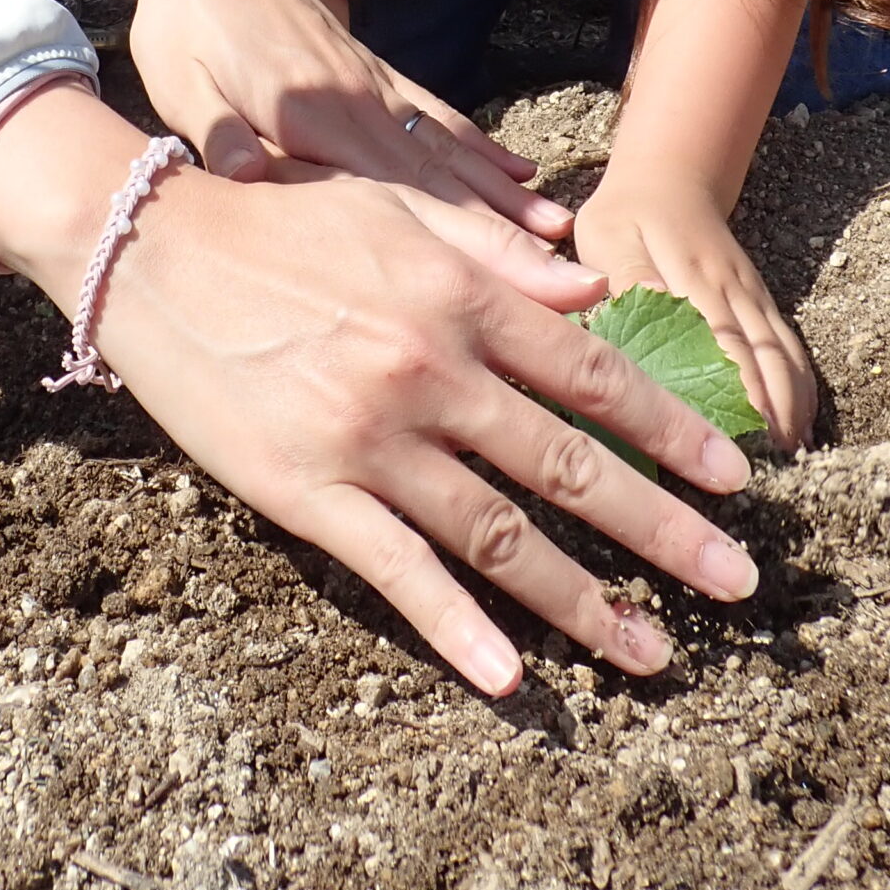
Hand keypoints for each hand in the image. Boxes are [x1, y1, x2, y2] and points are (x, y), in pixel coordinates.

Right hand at [0, 90, 761, 694]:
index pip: (590, 374)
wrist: (152, 249)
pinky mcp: (307, 490)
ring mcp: (369, 436)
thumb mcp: (397, 213)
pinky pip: (398, 571)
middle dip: (662, 532)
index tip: (732, 479)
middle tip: (736, 584)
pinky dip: (458, 628)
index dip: (668, 430)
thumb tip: (592, 286)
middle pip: (566, 465)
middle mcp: (429, 369)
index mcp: (458, 298)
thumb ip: (497, 253)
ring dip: (585, 601)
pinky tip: (512, 676)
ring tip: (653, 651)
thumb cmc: (282, 223)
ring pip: (499, 534)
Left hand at [130, 0, 571, 243]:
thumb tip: (246, 174)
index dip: (455, 240)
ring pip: (449, 149)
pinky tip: (518, 172)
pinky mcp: (376, 73)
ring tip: (558, 232)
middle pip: (439, 180)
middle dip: (502, 232)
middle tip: (567, 276)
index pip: (394, 193)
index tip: (512, 278)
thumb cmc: (184, 26)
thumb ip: (218, 134)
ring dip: (503, 194)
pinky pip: (439, 114)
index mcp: (308, 118)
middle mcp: (356, 102)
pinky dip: (480, 146)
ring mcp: (374, 85)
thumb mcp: (180, 84)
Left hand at [572, 173, 818, 452]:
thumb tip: (648, 306)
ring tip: (793, 461)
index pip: (720, 345)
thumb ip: (627, 274)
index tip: (744, 442)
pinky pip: (789, 346)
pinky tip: (802, 427)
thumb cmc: (625, 217)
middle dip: (771, 414)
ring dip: (791, 406)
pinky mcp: (761, 302)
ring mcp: (752, 298)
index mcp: (691, 281)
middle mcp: (731, 292)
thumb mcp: (608, 236)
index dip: (736, 394)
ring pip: (781, 355)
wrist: (668, 178)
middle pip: (761, 359)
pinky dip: (801, 386)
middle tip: (774, 472)